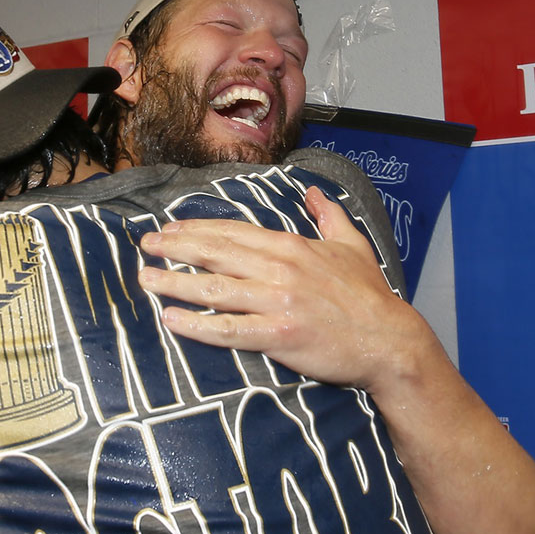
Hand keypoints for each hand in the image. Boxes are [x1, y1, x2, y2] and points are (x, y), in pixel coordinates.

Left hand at [137, 186, 438, 395]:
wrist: (389, 341)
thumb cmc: (370, 296)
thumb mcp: (352, 245)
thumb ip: (329, 216)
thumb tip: (314, 193)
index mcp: (291, 246)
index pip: (232, 231)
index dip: (196, 229)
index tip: (170, 228)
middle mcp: (279, 270)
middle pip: (215, 253)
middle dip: (175, 247)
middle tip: (146, 245)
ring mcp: (276, 303)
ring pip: (213, 288)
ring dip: (174, 282)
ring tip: (146, 279)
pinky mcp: (277, 336)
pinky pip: (228, 329)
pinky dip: (196, 324)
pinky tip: (171, 319)